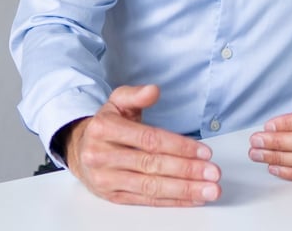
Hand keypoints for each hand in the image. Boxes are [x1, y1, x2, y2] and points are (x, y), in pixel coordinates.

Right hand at [64, 84, 221, 205]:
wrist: (79, 149)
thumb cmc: (106, 125)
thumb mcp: (117, 102)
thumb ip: (136, 95)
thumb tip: (153, 90)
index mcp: (104, 129)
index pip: (149, 140)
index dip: (179, 146)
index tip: (204, 152)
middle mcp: (102, 156)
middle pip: (152, 165)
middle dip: (187, 171)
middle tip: (213, 173)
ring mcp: (106, 179)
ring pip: (151, 187)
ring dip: (184, 190)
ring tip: (209, 190)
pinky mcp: (112, 196)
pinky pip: (146, 200)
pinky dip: (172, 201)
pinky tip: (191, 198)